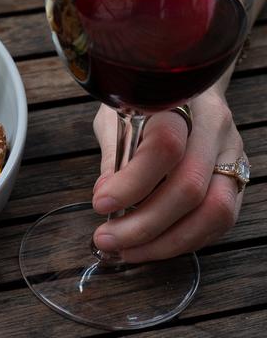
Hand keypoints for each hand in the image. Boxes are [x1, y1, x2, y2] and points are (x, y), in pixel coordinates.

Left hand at [91, 89, 244, 261]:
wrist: (185, 89)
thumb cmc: (144, 101)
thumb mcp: (118, 113)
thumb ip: (114, 153)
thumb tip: (104, 196)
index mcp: (181, 104)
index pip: (164, 147)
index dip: (131, 182)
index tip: (99, 203)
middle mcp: (215, 130)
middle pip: (190, 188)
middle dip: (145, 224)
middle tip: (108, 239)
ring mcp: (232, 156)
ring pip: (215, 212)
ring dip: (167, 242)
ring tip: (129, 250)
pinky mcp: (239, 178)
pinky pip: (221, 222)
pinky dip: (186, 240)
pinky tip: (154, 244)